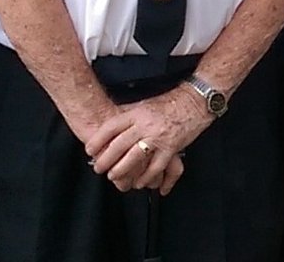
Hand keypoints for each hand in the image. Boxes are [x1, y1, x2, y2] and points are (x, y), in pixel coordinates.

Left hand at [83, 89, 211, 190]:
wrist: (195, 102)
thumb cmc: (170, 103)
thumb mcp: (145, 106)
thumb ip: (130, 117)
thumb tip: (113, 128)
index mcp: (137, 113)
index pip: (112, 127)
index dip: (98, 139)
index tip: (89, 150)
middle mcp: (146, 125)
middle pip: (120, 144)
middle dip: (106, 159)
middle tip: (98, 168)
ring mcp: (158, 137)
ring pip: (135, 158)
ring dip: (122, 170)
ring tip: (114, 177)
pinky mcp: (171, 148)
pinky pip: (156, 166)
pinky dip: (147, 177)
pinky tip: (140, 182)